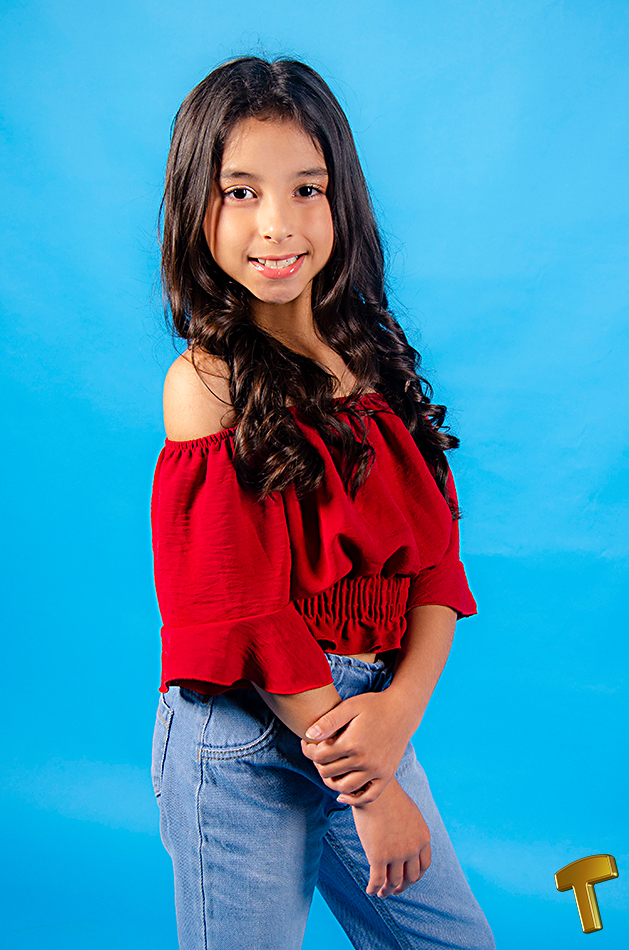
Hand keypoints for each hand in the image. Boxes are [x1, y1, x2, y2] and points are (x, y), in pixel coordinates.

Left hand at [301, 690, 411, 804]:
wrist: (402, 711)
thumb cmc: (373, 706)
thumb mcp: (350, 707)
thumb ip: (328, 721)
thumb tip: (308, 735)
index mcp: (352, 743)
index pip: (320, 756)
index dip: (309, 750)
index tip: (306, 743)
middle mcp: (365, 760)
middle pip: (329, 772)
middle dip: (318, 763)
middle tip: (317, 754)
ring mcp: (377, 770)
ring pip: (345, 787)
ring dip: (332, 781)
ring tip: (328, 768)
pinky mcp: (386, 775)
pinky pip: (368, 796)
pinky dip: (354, 798)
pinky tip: (342, 793)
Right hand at [352, 777, 430, 898]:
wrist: (376, 789)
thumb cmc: (389, 796)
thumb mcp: (409, 813)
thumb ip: (411, 829)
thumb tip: (404, 837)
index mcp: (423, 838)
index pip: (424, 865)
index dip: (415, 876)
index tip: (408, 880)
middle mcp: (413, 849)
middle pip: (410, 877)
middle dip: (402, 886)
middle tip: (394, 890)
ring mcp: (397, 854)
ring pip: (394, 882)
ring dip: (387, 890)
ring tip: (381, 893)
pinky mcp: (379, 856)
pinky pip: (377, 880)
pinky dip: (374, 888)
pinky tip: (369, 890)